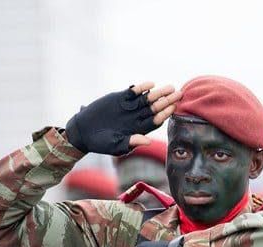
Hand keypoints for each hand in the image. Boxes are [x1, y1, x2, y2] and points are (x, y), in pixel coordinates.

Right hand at [65, 82, 180, 154]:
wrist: (84, 132)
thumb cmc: (101, 143)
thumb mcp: (116, 146)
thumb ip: (132, 142)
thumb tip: (148, 142)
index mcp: (139, 129)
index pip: (156, 120)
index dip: (165, 114)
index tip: (174, 108)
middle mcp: (137, 117)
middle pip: (156, 108)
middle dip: (167, 101)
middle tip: (179, 93)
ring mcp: (129, 107)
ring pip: (147, 99)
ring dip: (158, 93)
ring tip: (169, 87)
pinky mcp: (120, 99)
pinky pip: (133, 92)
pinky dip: (141, 88)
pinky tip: (150, 84)